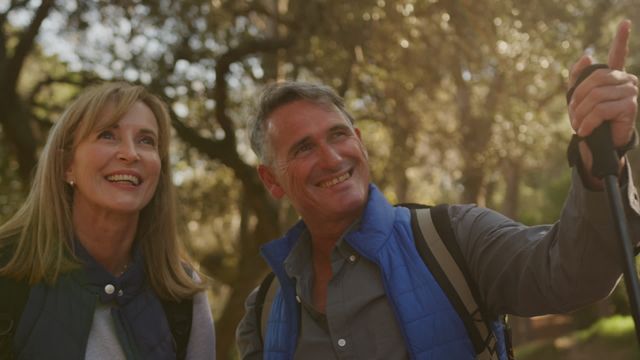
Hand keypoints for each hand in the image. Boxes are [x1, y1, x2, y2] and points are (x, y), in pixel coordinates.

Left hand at [568, 20, 637, 147]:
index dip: (622, 38)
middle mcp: (626, 80)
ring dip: (580, 113)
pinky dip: (587, 122)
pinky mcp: (629, 106)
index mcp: (613, 76)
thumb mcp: (579, 98)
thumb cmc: (590, 119)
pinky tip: (584, 130)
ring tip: (578, 125)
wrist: (600, 143)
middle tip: (573, 114)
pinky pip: (600, 110)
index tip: (625, 22)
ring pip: (595, 96)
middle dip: (578, 98)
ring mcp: (630, 92)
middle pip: (594, 79)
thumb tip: (587, 55)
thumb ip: (578, 78)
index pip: (618, 54)